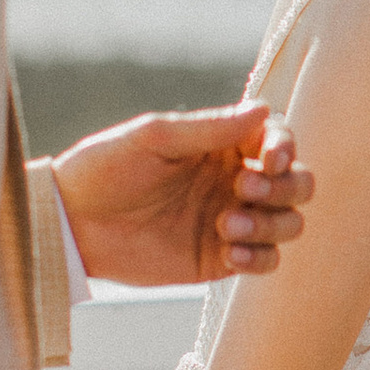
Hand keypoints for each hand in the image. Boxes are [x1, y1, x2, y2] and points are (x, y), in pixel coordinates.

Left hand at [54, 103, 314, 285]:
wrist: (71, 223)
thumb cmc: (105, 168)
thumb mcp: (154, 138)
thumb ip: (209, 128)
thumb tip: (262, 108)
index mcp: (222, 145)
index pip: (277, 140)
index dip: (285, 148)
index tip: (270, 159)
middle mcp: (234, 181)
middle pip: (298, 183)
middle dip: (286, 187)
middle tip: (245, 189)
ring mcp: (231, 221)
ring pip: (289, 223)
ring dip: (272, 223)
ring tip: (226, 224)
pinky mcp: (219, 259)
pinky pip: (265, 261)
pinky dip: (260, 257)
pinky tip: (231, 253)